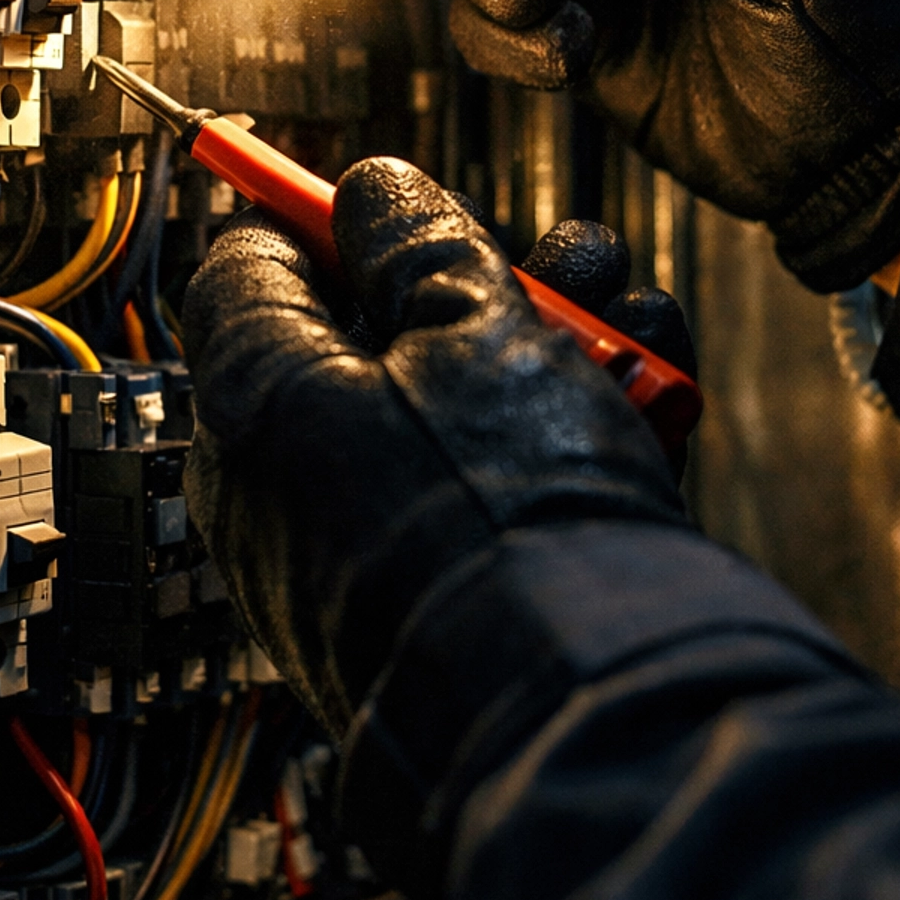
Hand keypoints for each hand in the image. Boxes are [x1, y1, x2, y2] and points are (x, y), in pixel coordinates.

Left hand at [180, 162, 686, 740]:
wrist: (577, 708)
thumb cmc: (499, 515)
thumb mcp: (470, 321)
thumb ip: (419, 240)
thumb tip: (376, 191)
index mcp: (254, 406)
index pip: (247, 272)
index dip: (322, 216)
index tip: (391, 196)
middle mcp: (287, 489)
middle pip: (367, 340)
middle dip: (477, 283)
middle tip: (560, 261)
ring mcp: (366, 556)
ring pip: (449, 411)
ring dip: (550, 349)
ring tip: (631, 322)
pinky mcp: (444, 604)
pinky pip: (484, 493)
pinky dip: (561, 441)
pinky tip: (652, 397)